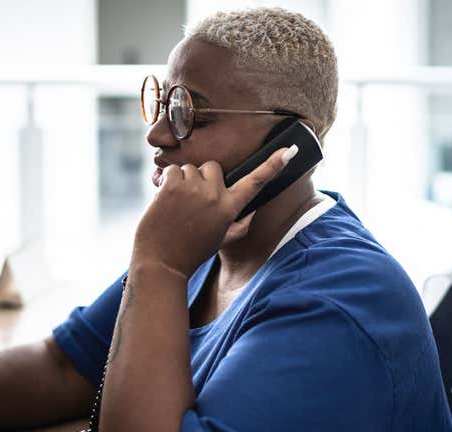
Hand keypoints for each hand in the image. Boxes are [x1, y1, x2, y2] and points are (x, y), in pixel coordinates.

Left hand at [132, 145, 296, 277]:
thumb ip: (240, 225)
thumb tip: (253, 211)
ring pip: (190, 168)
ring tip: (176, 205)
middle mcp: (216, 196)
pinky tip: (164, 201)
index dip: (273, 165)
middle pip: (213, 167)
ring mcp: (194, 189)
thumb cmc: (191, 252)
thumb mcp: (221, 239)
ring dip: (182, 181)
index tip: (290, 150)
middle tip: (193, 201)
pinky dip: (165, 181)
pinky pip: (172, 170)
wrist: (162, 262)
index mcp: (230, 209)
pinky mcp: (173, 185)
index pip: (255, 182)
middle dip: (203, 178)